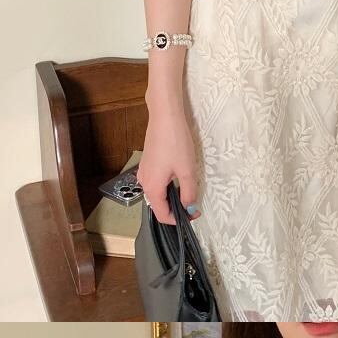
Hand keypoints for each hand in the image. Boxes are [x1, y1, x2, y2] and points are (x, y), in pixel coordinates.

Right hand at [137, 101, 198, 228]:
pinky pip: (156, 182)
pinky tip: (178, 176)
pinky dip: (167, 186)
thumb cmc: (176, 143)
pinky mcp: (147, 164)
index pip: (162, 216)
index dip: (178, 220)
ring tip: (188, 189)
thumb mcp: (187, 171)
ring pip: (158, 194)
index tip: (193, 214)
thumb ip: (189, 193)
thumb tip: (190, 209)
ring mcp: (144, 172)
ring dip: (172, 197)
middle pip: (159, 206)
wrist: (164, 117)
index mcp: (152, 188)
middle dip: (176, 208)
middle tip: (194, 203)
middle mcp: (144, 183)